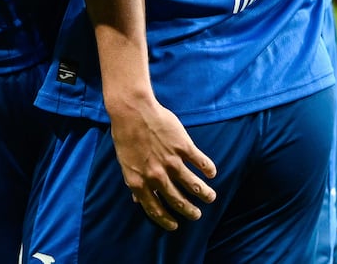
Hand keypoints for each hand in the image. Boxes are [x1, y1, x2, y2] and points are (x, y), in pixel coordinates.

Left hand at [106, 94, 217, 230]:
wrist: (131, 110)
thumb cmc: (125, 136)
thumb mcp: (125, 163)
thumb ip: (134, 182)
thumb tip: (137, 200)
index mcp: (139, 181)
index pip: (154, 209)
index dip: (165, 220)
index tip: (175, 226)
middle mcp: (156, 176)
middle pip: (178, 201)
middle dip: (189, 211)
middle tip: (196, 215)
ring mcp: (171, 161)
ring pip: (193, 185)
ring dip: (204, 194)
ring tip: (210, 198)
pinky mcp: (183, 146)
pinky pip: (201, 162)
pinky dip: (208, 169)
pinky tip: (212, 173)